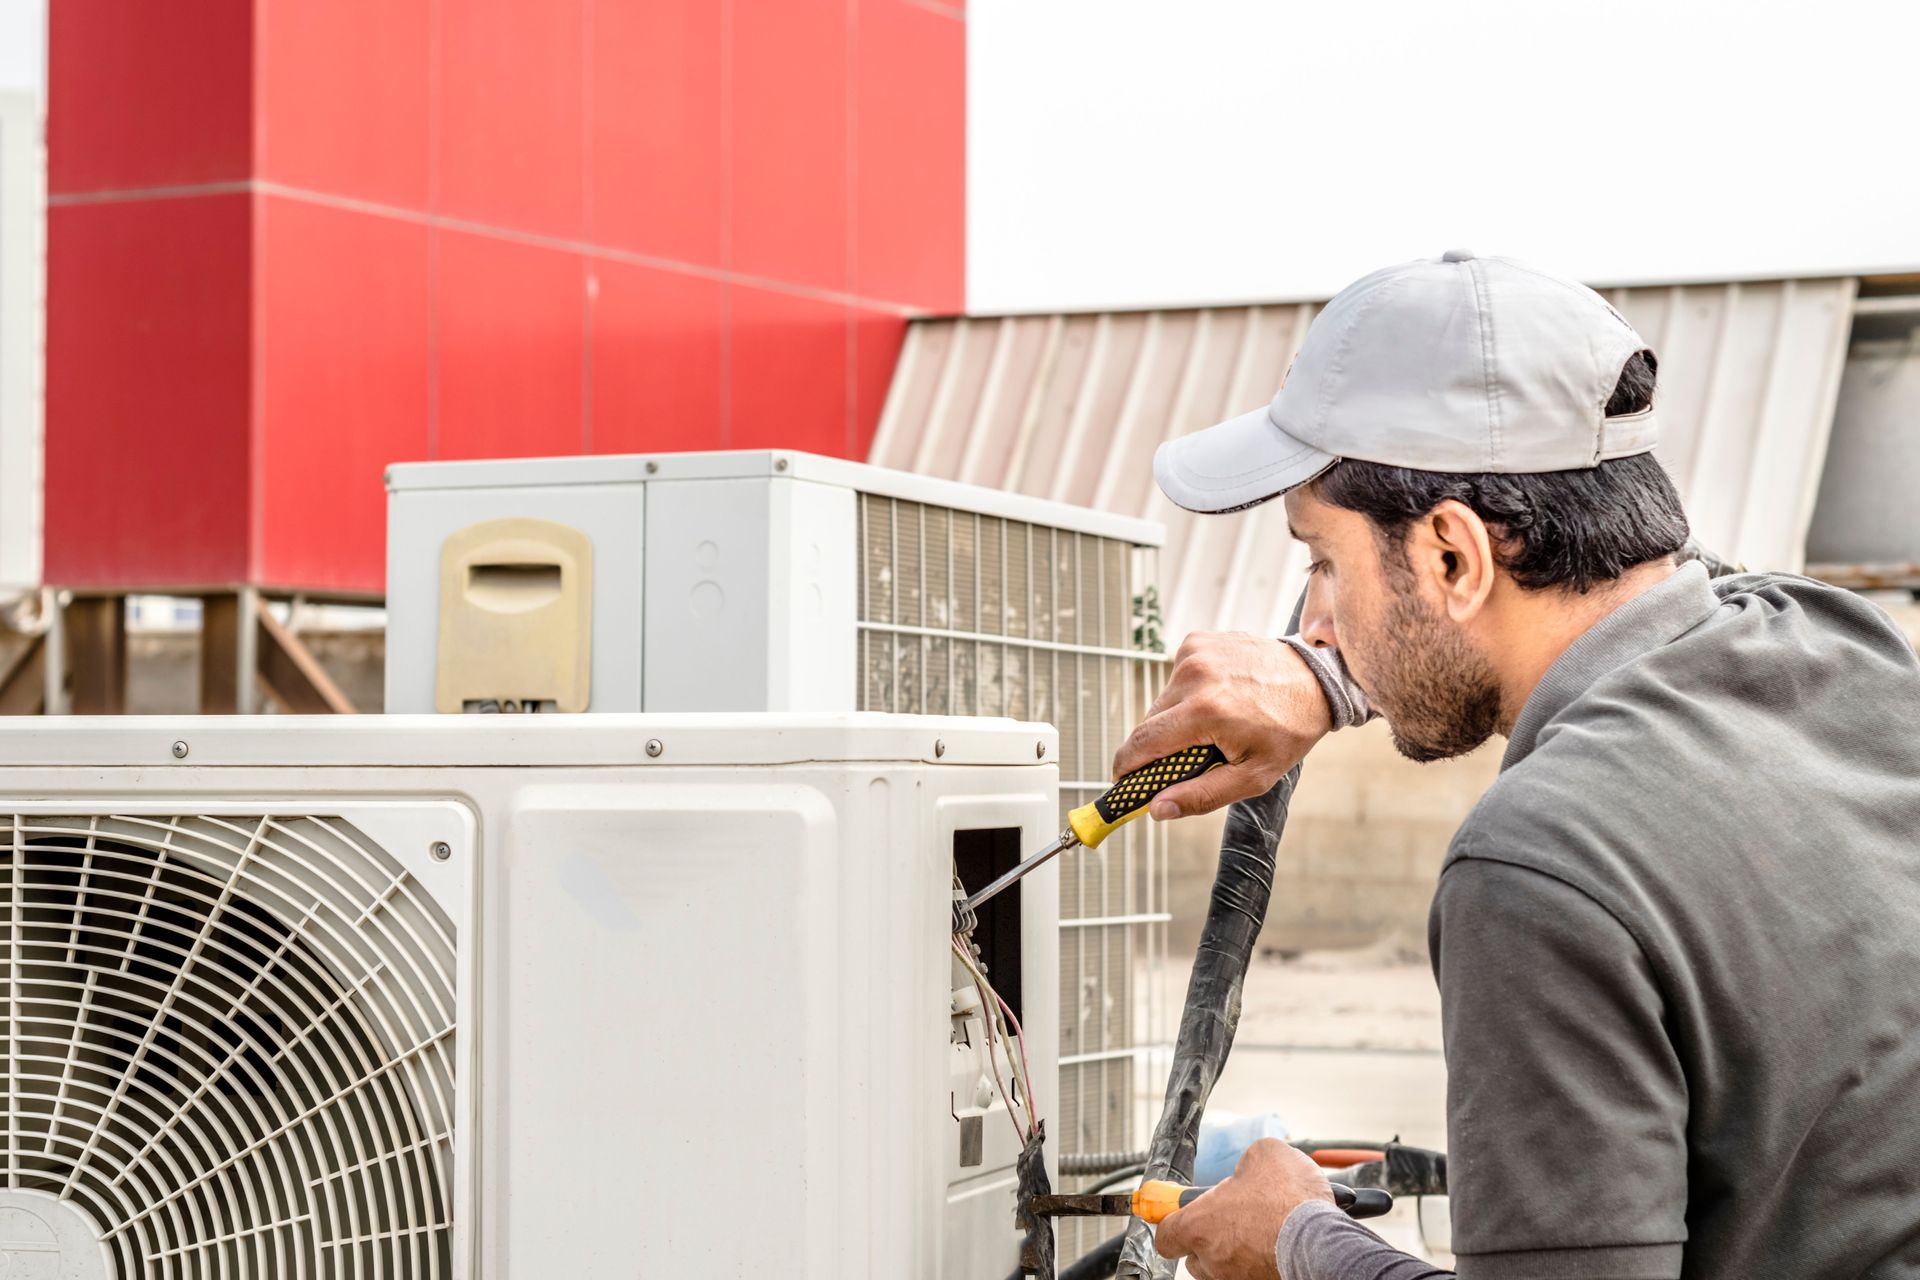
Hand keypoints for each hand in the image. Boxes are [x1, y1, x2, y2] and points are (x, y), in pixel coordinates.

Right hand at [1114, 634, 1332, 818]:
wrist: (1315, 681)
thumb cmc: (1289, 729)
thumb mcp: (1254, 776)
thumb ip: (1202, 795)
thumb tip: (1157, 808)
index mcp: (1207, 711)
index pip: (1143, 742)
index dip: (1127, 766)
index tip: (1123, 780)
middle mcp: (1195, 675)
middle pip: (1150, 722)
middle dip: (1159, 745)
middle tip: (1186, 757)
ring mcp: (1195, 652)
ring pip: (1162, 700)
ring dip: (1176, 717)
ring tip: (1213, 722)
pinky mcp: (1198, 640)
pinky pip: (1176, 678)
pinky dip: (1188, 692)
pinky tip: (1216, 695)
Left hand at [1153, 1140, 1333, 1279]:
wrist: (1324, 1238)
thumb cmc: (1289, 1199)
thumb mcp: (1263, 1154)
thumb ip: (1244, 1163)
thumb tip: (1248, 1169)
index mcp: (1200, 1225)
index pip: (1166, 1235)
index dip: (1171, 1220)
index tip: (1176, 1212)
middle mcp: (1213, 1259)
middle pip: (1194, 1255)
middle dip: (1208, 1236)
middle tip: (1232, 1215)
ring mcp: (1237, 1278)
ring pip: (1222, 1267)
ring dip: (1233, 1250)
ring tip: (1259, 1229)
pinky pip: (1250, 1272)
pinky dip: (1259, 1259)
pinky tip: (1277, 1242)